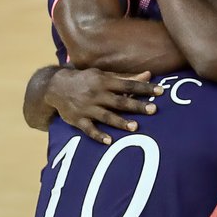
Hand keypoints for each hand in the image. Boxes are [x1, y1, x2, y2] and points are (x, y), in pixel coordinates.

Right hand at [47, 68, 162, 144]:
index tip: (161, 91)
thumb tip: (148, 75)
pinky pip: (89, 129)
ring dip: (120, 122)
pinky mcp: (78, 120)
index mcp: (104, 82)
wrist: (55, 86)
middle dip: (136, 105)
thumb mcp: (103, 75)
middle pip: (120, 101)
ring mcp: (87, 108)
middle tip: (153, 109)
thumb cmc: (85, 80)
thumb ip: (126, 77)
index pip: (128, 84)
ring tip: (135, 127)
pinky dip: (98, 135)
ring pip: (106, 116)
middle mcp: (96, 95)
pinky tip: (109, 141)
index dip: (145, 87)